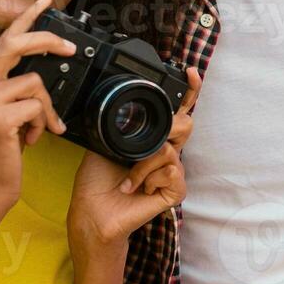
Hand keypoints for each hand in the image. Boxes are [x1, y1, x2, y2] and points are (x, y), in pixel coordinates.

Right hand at [0, 0, 74, 220]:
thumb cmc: (2, 150)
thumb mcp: (9, 112)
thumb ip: (19, 89)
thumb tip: (48, 69)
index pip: (5, 38)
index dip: (27, 17)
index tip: (47, 0)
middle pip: (17, 45)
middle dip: (47, 40)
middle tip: (69, 47)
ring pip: (35, 83)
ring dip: (46, 109)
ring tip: (37, 128)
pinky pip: (36, 107)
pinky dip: (42, 124)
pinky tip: (30, 140)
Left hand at [67, 66, 199, 250]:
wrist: (92, 209)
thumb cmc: (96, 179)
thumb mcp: (105, 141)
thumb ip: (123, 123)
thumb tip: (133, 108)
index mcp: (152, 138)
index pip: (177, 112)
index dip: (189, 92)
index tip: (191, 74)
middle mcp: (166, 153)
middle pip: (185, 125)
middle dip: (168, 129)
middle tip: (151, 141)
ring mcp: (172, 172)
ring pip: (170, 151)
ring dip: (142, 165)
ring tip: (127, 178)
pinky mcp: (174, 191)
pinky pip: (172, 173)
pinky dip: (148, 179)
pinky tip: (137, 189)